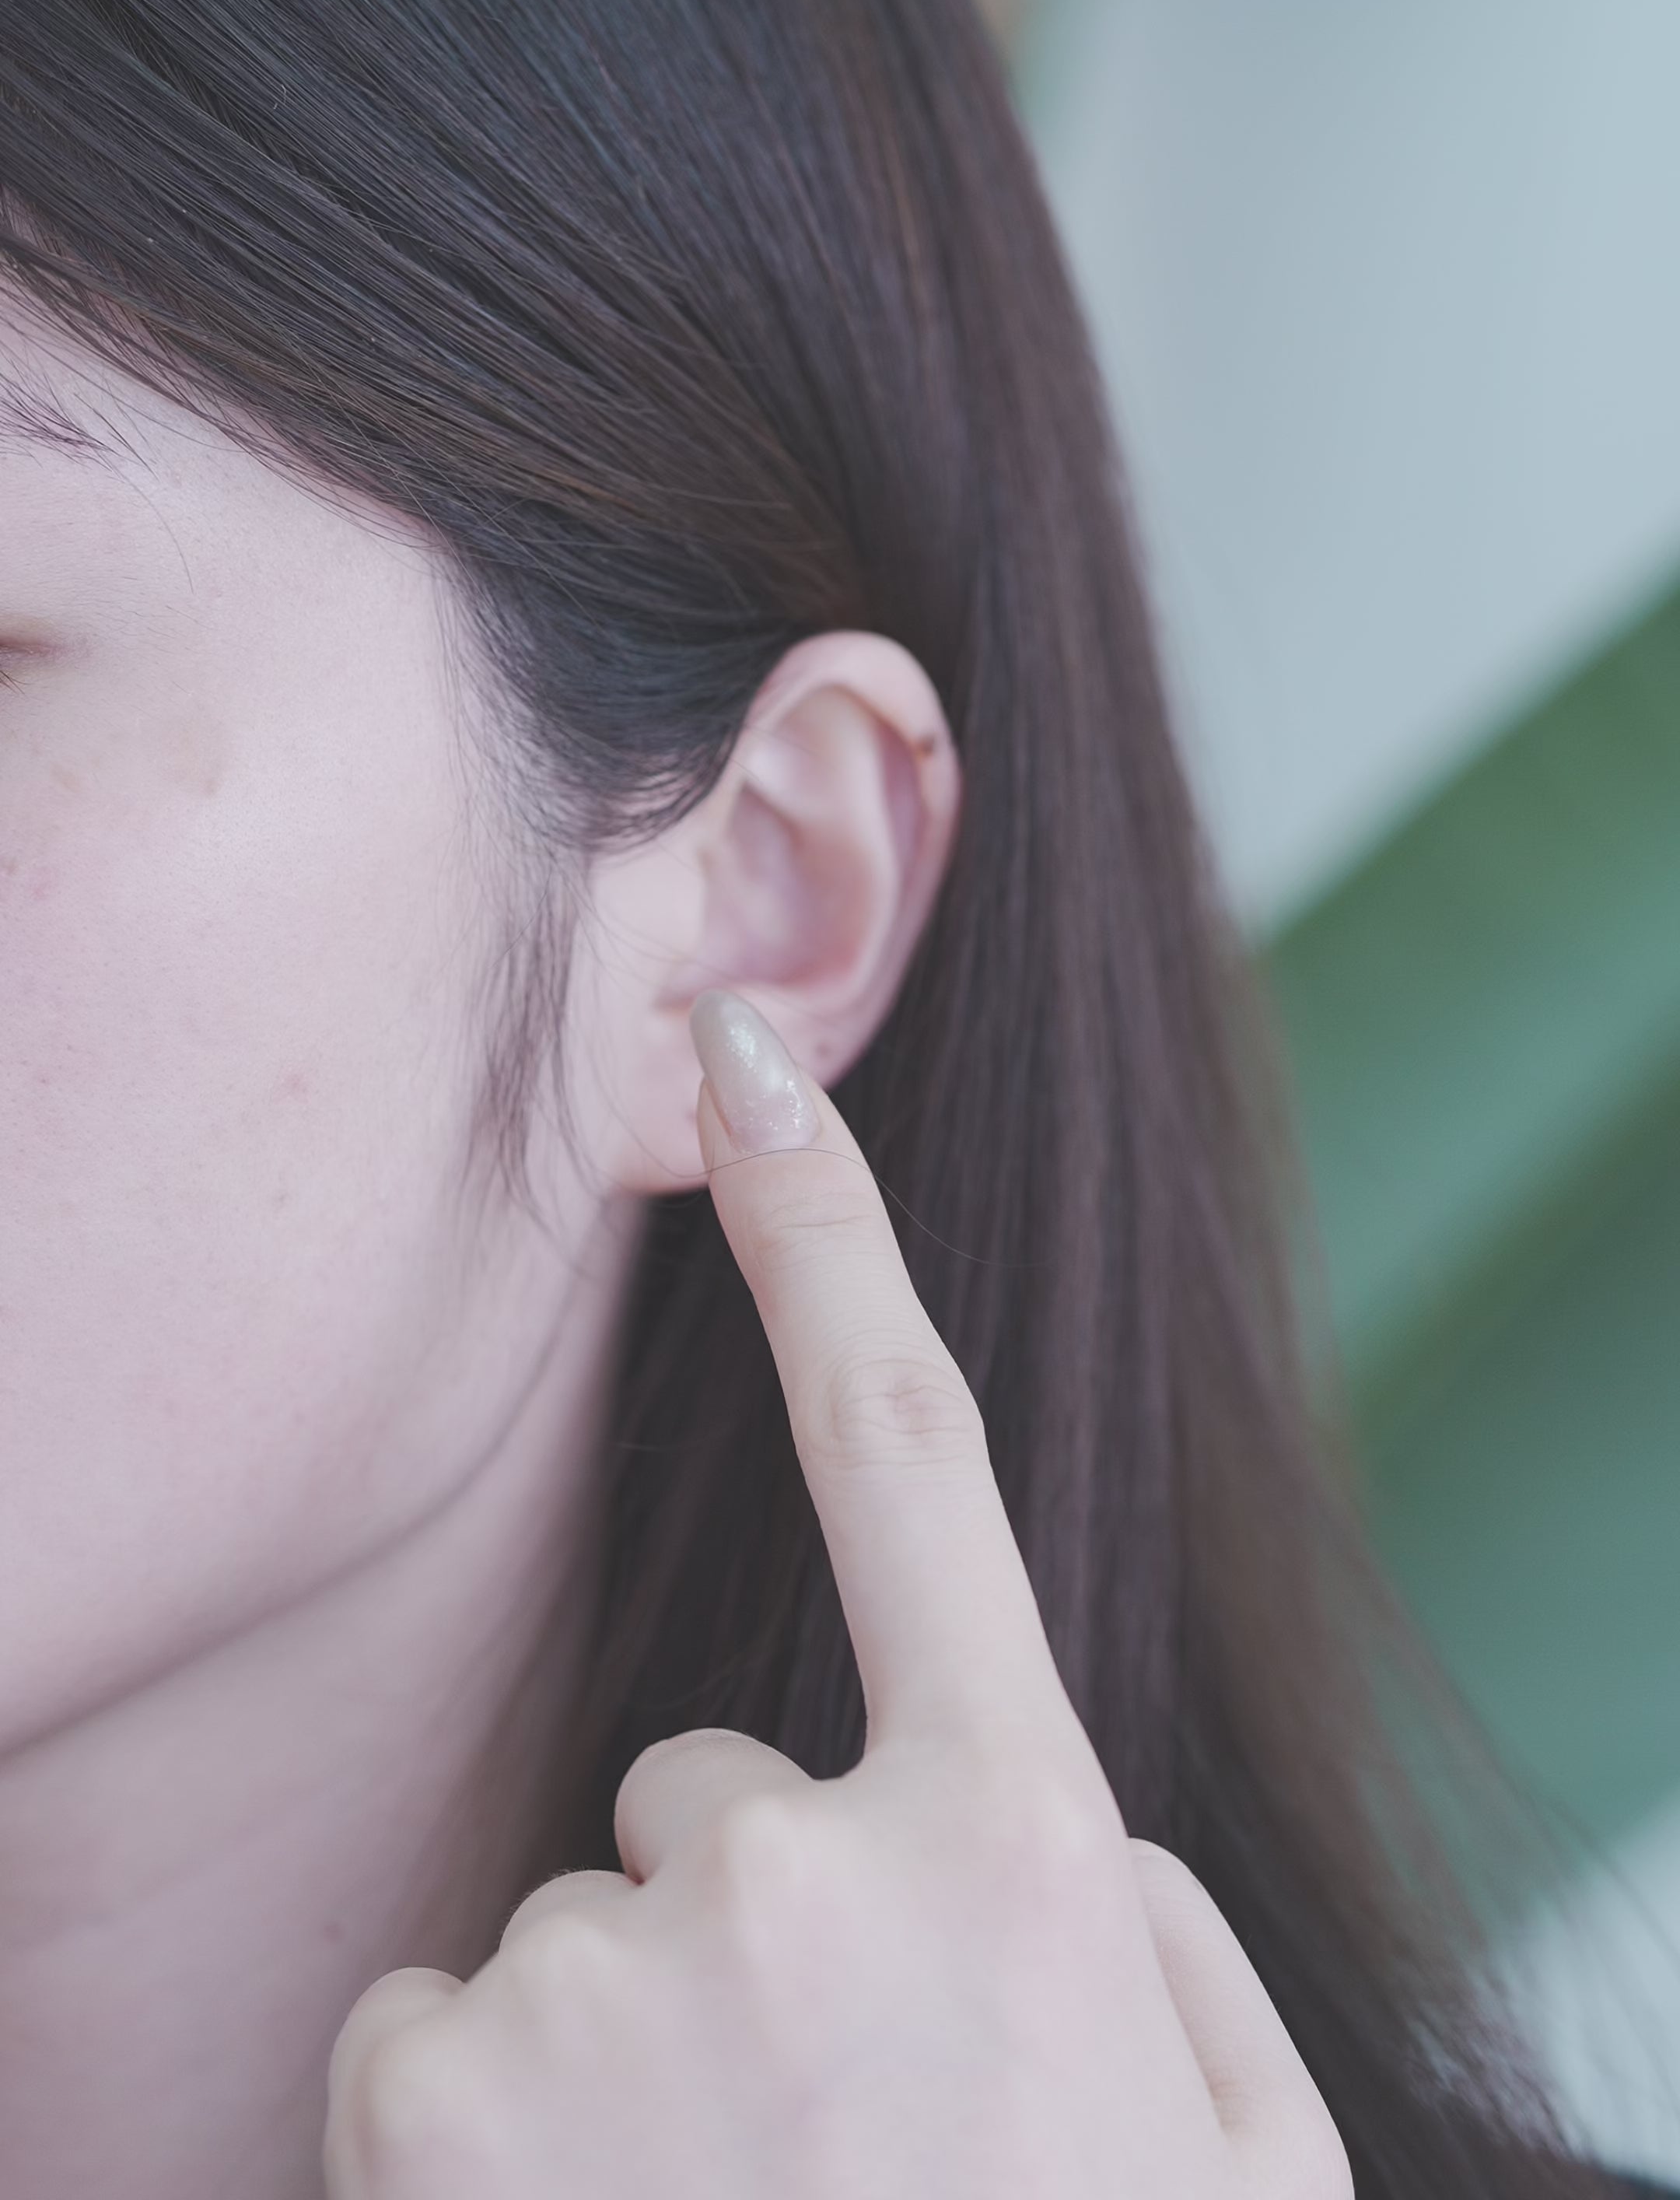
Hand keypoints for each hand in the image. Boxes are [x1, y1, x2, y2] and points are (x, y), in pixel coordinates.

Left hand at [324, 989, 1351, 2198]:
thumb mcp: (1230, 2169)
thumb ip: (1151, 1964)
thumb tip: (1048, 1831)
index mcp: (1024, 1853)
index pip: (908, 1450)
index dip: (825, 1231)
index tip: (746, 1049)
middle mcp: (806, 1866)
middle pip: (710, 1790)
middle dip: (751, 1929)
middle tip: (826, 2163)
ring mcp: (609, 1973)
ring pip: (583, 1933)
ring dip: (629, 2072)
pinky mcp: (434, 2090)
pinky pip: (449, 2041)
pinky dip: (492, 2155)